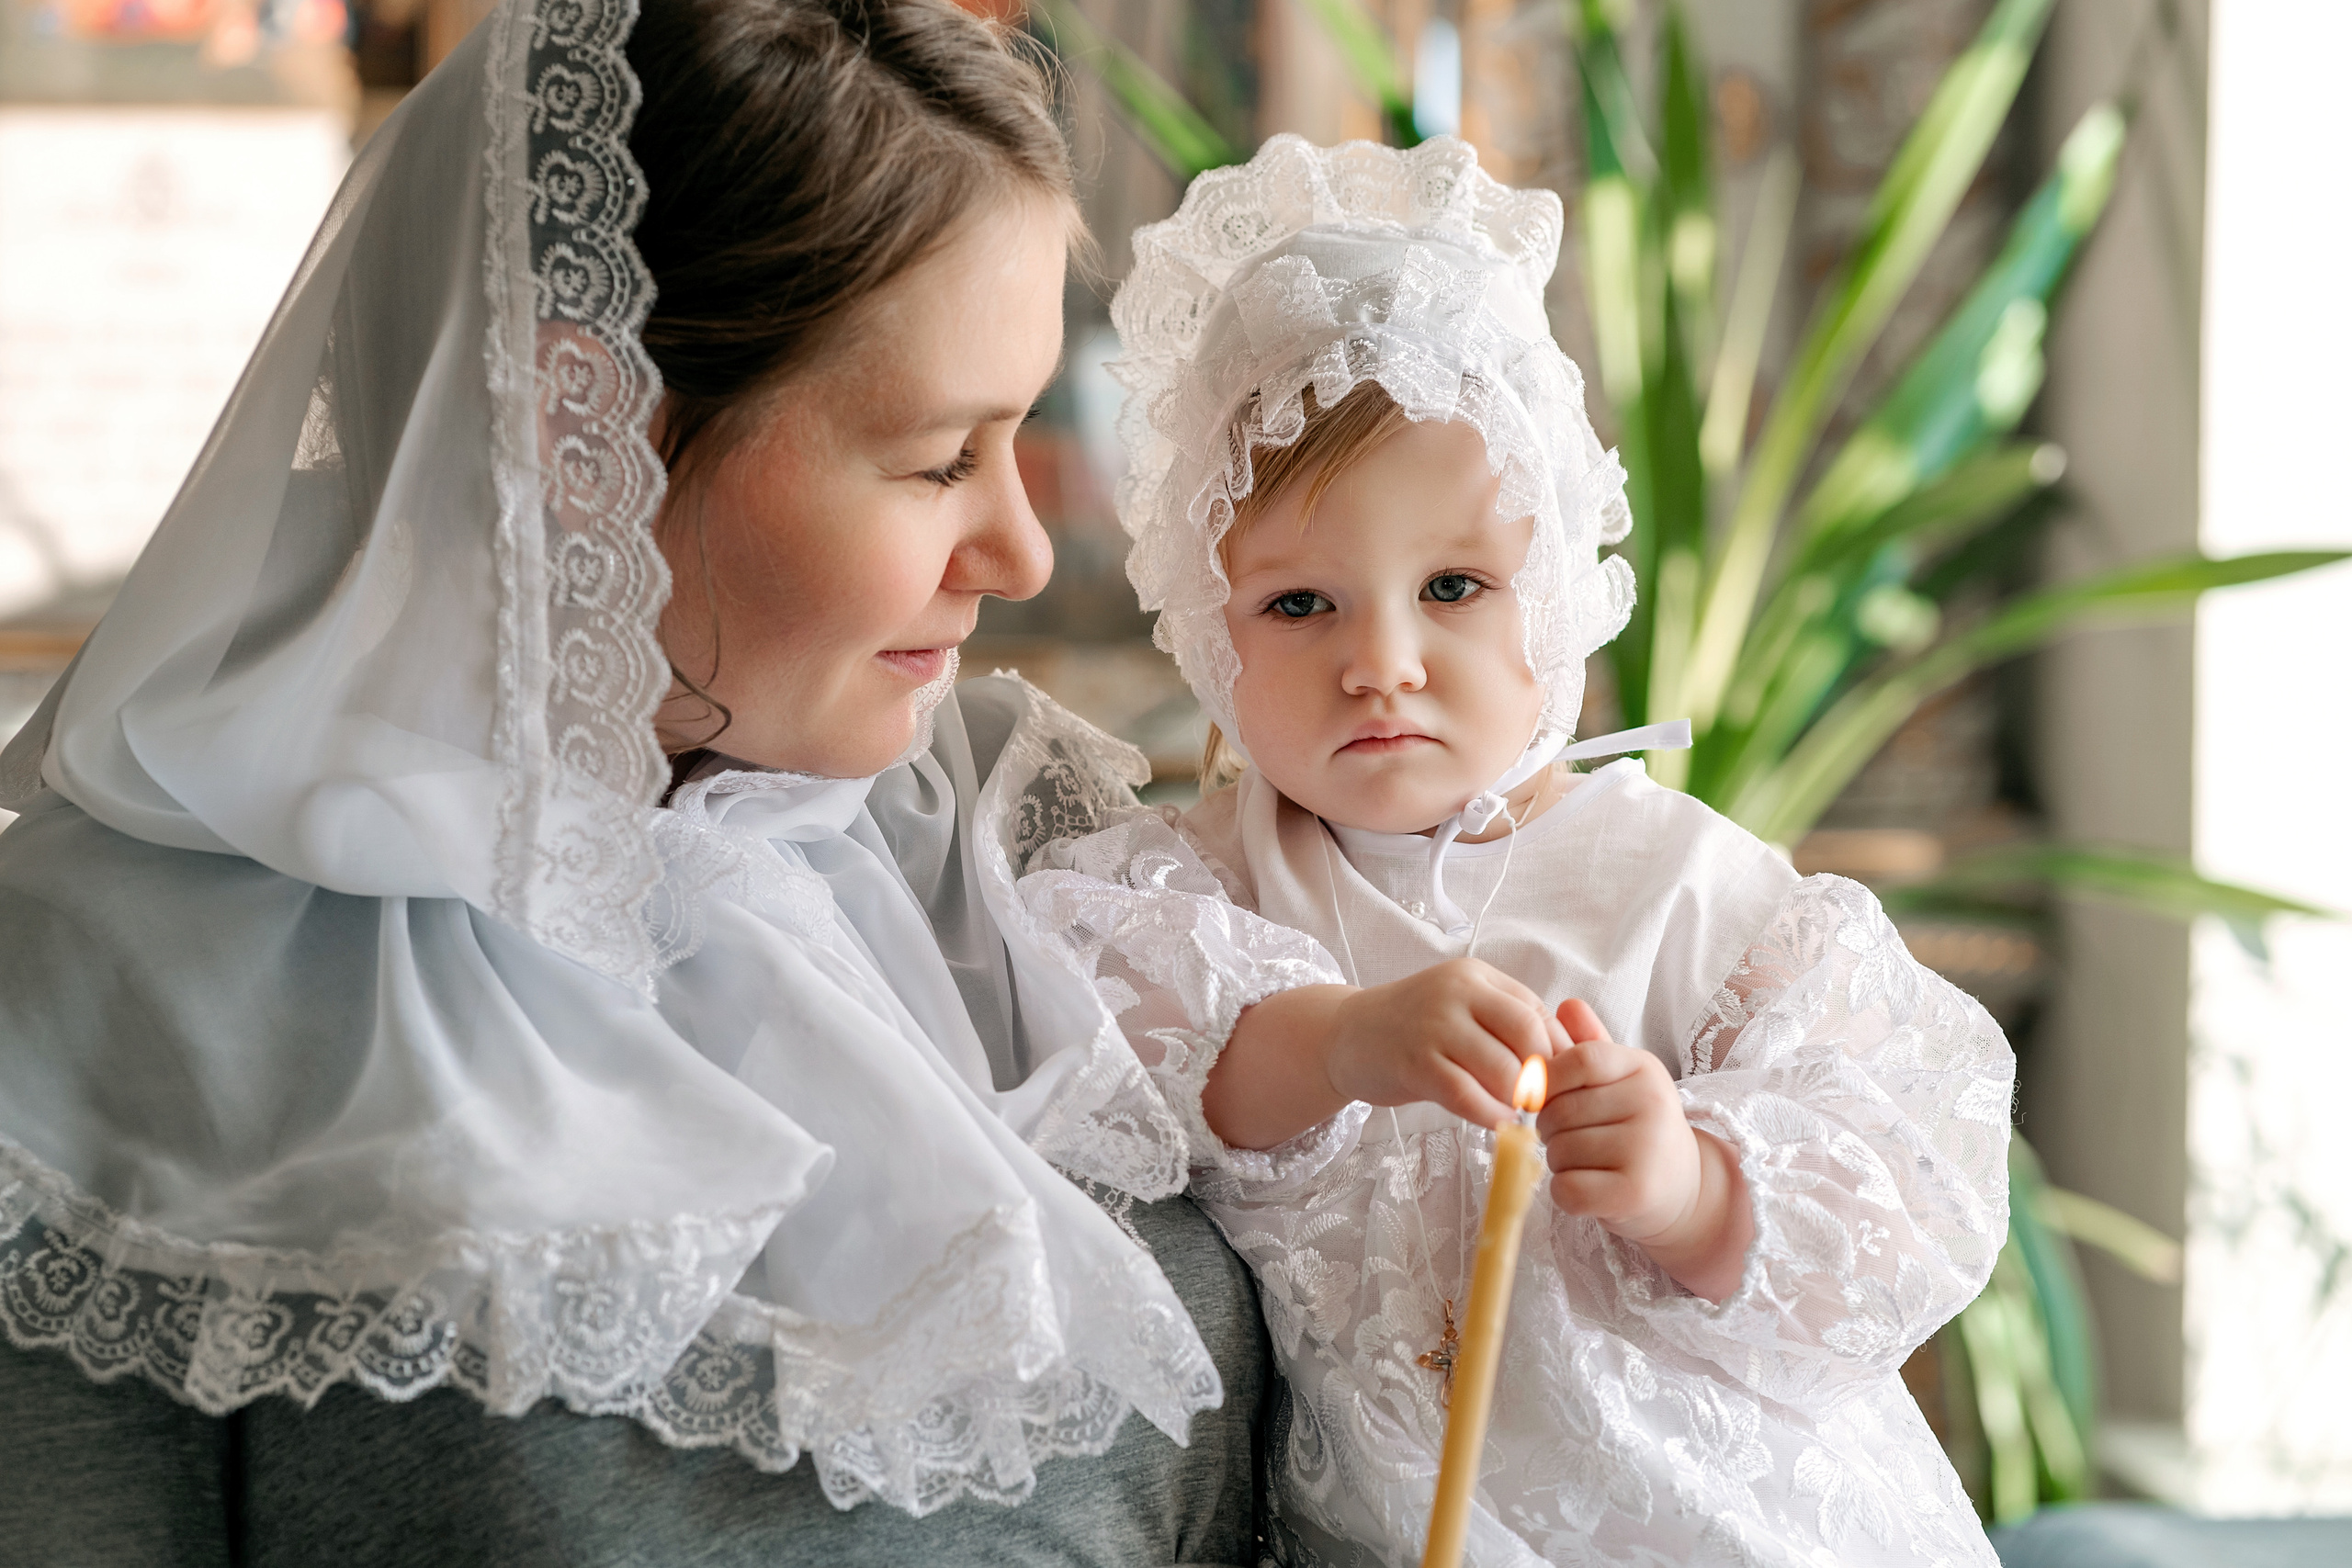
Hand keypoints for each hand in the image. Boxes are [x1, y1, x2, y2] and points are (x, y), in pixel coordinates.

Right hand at [1327, 958, 1566, 1129]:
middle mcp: (1457, 992)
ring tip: (1515, 1112)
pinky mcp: (1414, 1063)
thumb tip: (1566, 1058)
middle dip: (1542, 1074)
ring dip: (1517, 1099)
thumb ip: (1506, 1024)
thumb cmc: (1415, 1030)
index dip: (1556, 1052)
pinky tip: (1492, 1121)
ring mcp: (1433, 1025)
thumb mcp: (1463, 1010)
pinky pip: (1467, 1095)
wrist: (1345, 1036)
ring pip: (1502, 1068)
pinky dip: (1488, 1114)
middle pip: (1527, 1033)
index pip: (1537, 1011)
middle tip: (1539, 1101)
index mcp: (1477, 977)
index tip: (1557, 1081)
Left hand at [1538, 999, 1750, 1300]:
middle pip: (1559, 1111)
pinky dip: (1566, 1194)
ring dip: (1559, 1163)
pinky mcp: (1635, 1193)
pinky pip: (1568, 1190)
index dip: (1548, 1080)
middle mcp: (1651, 1104)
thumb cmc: (1639, 1128)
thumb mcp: (1621, 1080)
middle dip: (1549, 1130)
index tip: (1545, 1098)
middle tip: (1574, 1139)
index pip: (1579, 1060)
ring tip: (1587, 1163)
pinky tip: (1589, 1189)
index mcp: (1644, 1069)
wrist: (1684, 1189)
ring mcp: (1646, 1150)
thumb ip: (1591, 1044)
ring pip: (1559, 1152)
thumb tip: (1566, 1005)